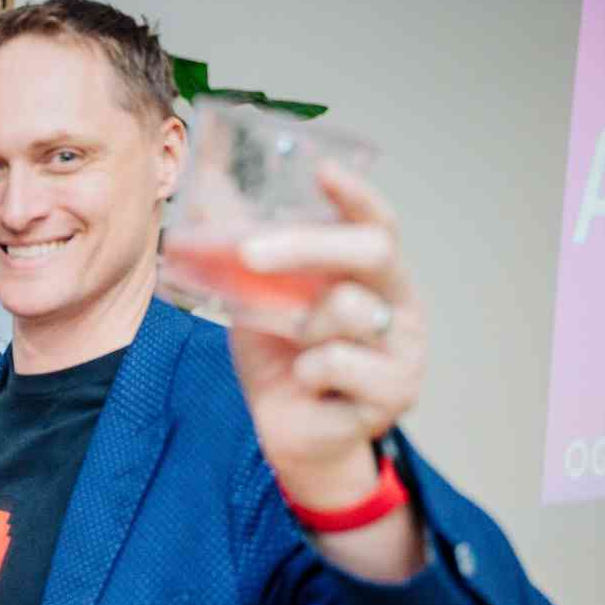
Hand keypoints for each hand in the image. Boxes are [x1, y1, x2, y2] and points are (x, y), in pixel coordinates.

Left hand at [228, 162, 427, 509]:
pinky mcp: (395, 392)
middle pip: (372, 250)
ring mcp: (405, 348)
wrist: (294, 434)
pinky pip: (336, 363)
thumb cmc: (280, 360)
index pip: (376, 221)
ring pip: (348, 310)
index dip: (356, 194)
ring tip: (293, 345)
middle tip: (248, 251)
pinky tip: (308, 383)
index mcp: (372, 273)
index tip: (323, 170)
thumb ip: (242, 255)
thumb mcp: (255, 301)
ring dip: (301, 325)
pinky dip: (306, 371)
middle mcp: (400, 302)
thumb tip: (199, 199)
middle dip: (306, 245)